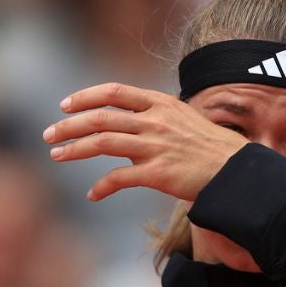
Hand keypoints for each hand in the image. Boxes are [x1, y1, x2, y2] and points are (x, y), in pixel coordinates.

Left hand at [43, 83, 247, 200]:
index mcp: (161, 104)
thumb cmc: (213, 147)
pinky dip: (101, 186)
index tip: (65, 105)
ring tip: (56, 155)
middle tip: (49, 134)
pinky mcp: (158, 173)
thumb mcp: (185, 119)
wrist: (237, 170)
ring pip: (102, 142)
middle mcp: (155, 121)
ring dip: (74, 148)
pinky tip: (92, 194)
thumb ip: (157, 118)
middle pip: (101, 117)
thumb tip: (130, 125)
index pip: (115, 92)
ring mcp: (155, 146)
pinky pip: (119, 178)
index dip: (86, 97)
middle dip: (69, 125)